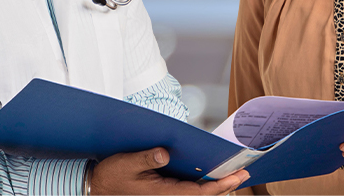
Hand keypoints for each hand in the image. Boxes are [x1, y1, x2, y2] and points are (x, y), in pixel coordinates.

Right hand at [90, 147, 250, 194]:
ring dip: (216, 185)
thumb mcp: (126, 163)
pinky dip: (204, 183)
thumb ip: (146, 158)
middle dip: (225, 184)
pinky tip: (212, 173)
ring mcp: (168, 195)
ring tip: (235, 173)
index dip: (219, 185)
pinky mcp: (166, 191)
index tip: (236, 177)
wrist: (99, 187)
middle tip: (245, 172)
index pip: (198, 193)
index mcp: (162, 193)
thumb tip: (165, 152)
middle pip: (203, 194)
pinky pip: (190, 189)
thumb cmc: (111, 176)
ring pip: (198, 193)